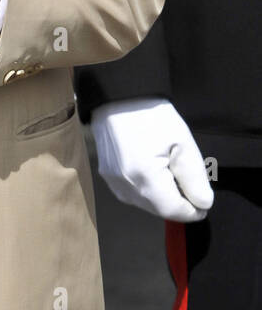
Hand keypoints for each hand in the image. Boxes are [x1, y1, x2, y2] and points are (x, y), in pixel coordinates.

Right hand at [93, 97, 212, 222]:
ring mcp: (113, 181)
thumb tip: (202, 204)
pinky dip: (146, 190)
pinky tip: (152, 171)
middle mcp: (125, 185)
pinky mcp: (106, 175)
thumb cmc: (152, 116)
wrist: (118, 98)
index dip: (193, 211)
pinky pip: (131, 194)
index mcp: (145, 177)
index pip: (173, 211)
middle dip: (177, 202)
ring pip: (145, 204)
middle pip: (159, 210)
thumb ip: (195, 178)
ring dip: (161, 197)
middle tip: (188, 183)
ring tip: (169, 172)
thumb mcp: (184, 144)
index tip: (203, 202)